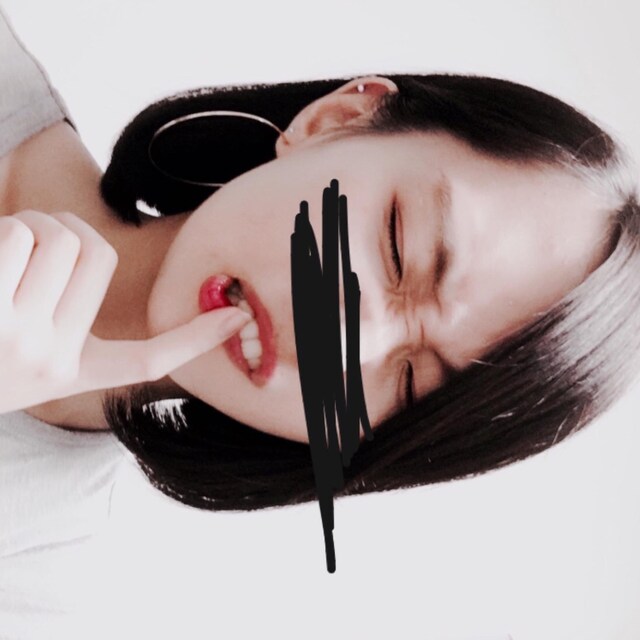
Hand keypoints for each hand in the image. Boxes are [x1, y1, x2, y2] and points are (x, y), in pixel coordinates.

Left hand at [0, 210, 250, 414]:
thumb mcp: (24, 355)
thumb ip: (66, 318)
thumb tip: (90, 260)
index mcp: (74, 371)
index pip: (150, 358)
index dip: (196, 337)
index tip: (237, 318)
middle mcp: (54, 361)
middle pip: (93, 250)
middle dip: (60, 232)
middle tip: (28, 249)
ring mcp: (21, 340)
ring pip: (55, 235)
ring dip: (24, 227)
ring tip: (0, 257)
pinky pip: (17, 236)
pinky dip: (1, 232)